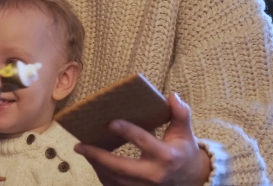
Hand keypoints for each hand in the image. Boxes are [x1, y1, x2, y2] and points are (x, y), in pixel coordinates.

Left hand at [74, 93, 211, 184]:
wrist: (192, 180)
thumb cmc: (184, 152)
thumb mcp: (184, 133)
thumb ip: (180, 114)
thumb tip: (172, 95)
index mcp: (166, 156)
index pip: (143, 142)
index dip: (127, 132)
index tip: (110, 122)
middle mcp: (153, 174)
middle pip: (121, 167)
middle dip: (98, 156)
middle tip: (80, 145)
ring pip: (114, 179)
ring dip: (96, 165)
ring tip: (83, 150)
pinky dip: (102, 174)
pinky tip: (93, 162)